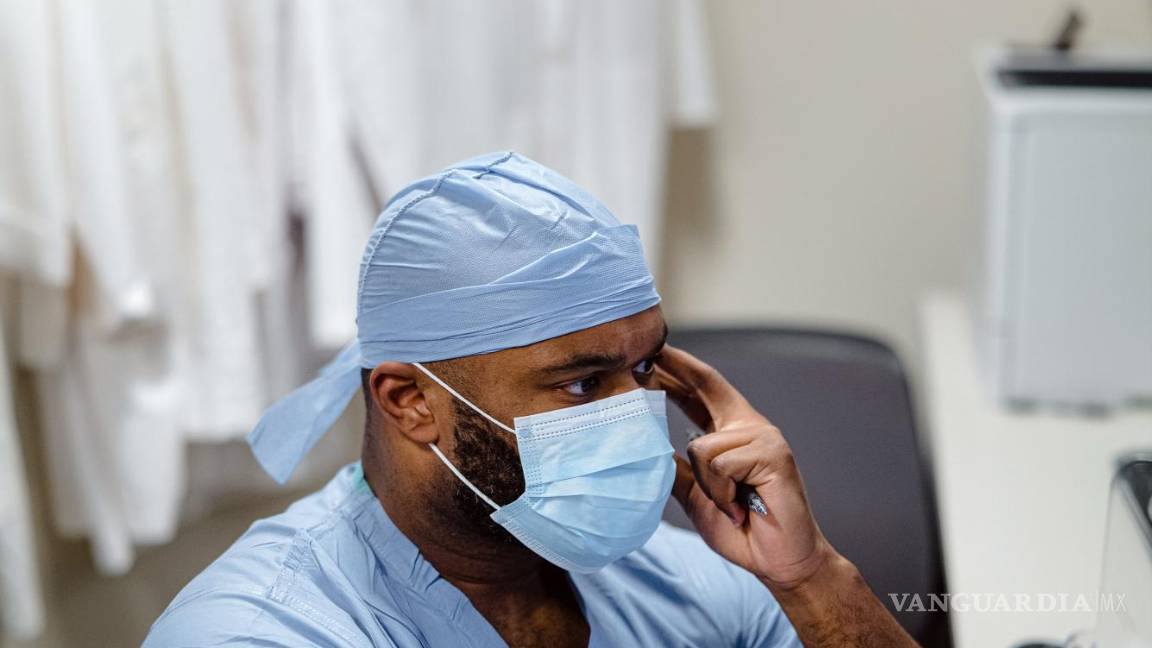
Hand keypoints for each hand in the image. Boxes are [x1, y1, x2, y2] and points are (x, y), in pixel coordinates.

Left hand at [655, 345, 833, 588]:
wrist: (777, 561)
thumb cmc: (740, 529)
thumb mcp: (696, 494)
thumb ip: (676, 467)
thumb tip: (646, 444)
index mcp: (731, 433)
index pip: (700, 391)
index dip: (677, 370)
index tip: (652, 352)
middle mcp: (749, 426)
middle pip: (706, 386)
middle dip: (675, 369)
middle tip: (647, 356)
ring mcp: (764, 437)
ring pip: (701, 445)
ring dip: (708, 486)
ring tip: (730, 506)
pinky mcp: (773, 454)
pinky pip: (721, 464)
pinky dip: (723, 493)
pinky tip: (741, 508)